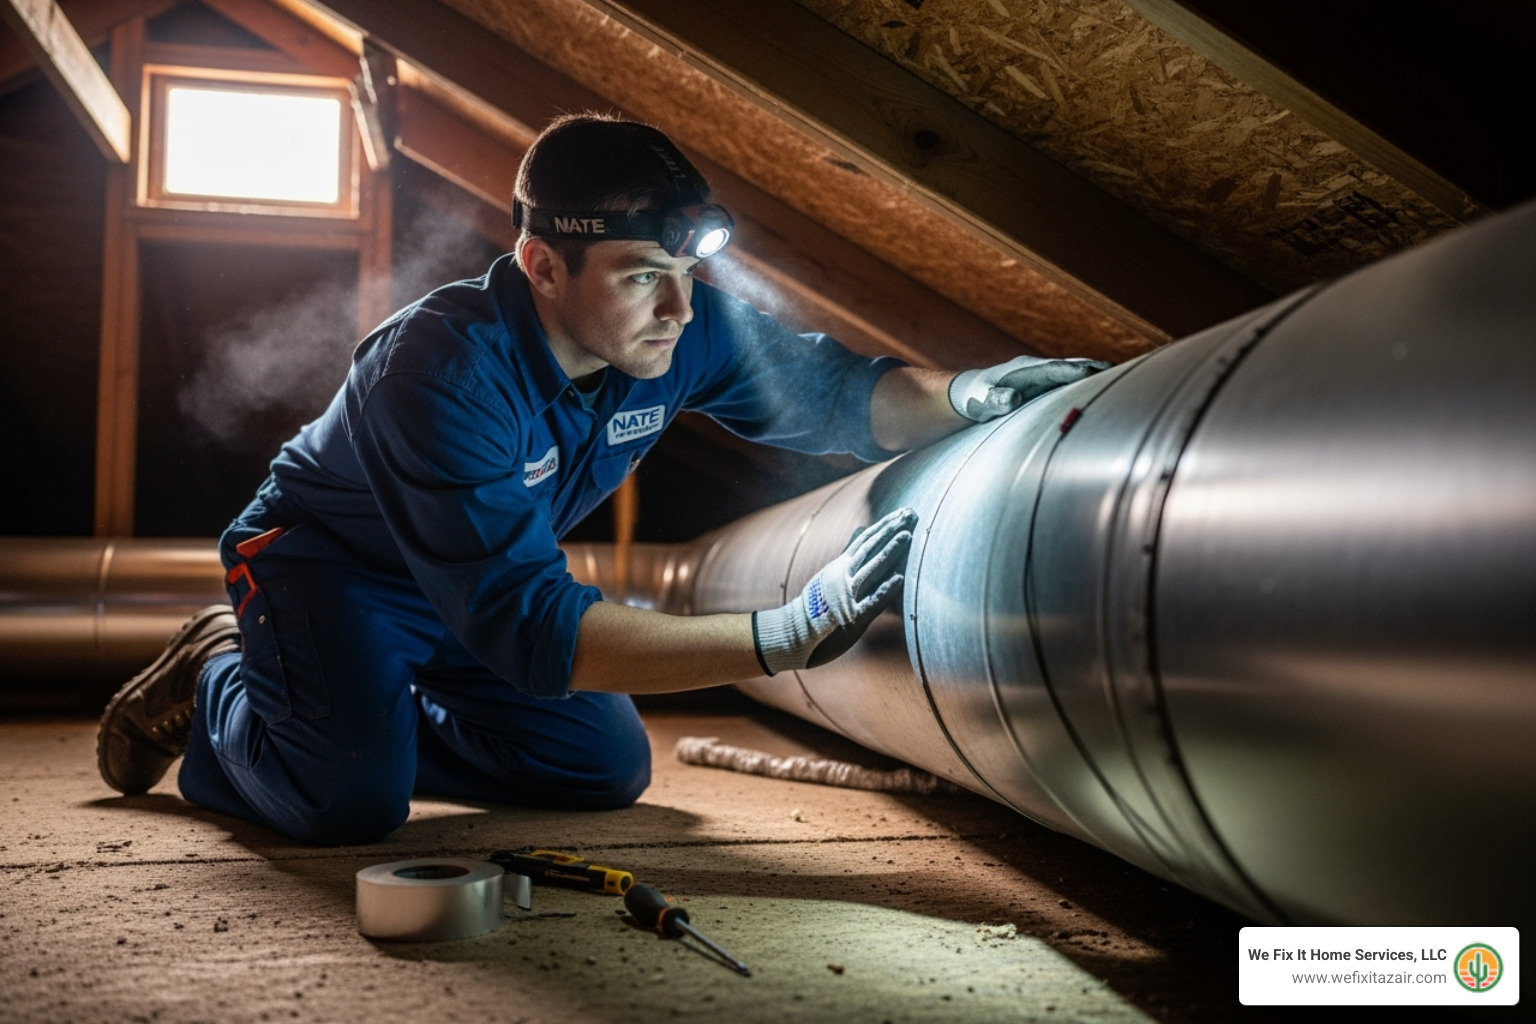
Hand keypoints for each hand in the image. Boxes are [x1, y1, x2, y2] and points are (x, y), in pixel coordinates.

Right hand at [751, 507, 916, 674]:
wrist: (797, 630)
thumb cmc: (818, 604)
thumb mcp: (831, 573)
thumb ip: (848, 553)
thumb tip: (860, 530)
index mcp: (841, 565)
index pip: (866, 540)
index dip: (884, 525)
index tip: (900, 512)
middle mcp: (844, 574)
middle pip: (871, 547)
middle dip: (890, 530)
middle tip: (909, 514)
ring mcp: (847, 593)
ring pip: (872, 568)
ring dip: (890, 551)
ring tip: (906, 536)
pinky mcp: (851, 615)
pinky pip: (871, 601)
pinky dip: (885, 589)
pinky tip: (900, 578)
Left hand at [949, 355, 1112, 422]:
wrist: (970, 391)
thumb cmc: (976, 399)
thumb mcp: (982, 401)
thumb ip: (995, 399)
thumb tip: (1012, 398)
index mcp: (1026, 370)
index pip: (1056, 370)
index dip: (1076, 372)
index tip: (1096, 374)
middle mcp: (1038, 368)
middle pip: (1072, 366)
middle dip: (1096, 368)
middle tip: (1124, 372)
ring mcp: (1043, 374)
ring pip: (1074, 371)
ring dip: (1096, 373)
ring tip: (1124, 378)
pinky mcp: (1045, 383)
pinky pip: (1070, 379)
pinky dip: (1088, 380)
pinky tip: (1103, 387)